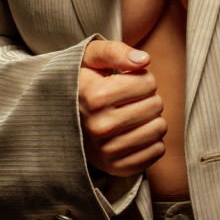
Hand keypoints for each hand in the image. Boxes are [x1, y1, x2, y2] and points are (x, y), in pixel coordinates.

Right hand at [79, 40, 166, 177]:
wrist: (60, 120)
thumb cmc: (83, 82)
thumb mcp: (91, 57)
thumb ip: (117, 52)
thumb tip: (145, 60)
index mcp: (95, 97)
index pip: (148, 82)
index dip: (142, 78)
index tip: (127, 81)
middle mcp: (100, 127)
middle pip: (156, 105)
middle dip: (148, 97)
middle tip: (130, 100)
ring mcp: (107, 151)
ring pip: (159, 129)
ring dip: (151, 118)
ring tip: (133, 115)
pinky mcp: (116, 168)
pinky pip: (157, 152)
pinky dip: (152, 141)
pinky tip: (135, 133)